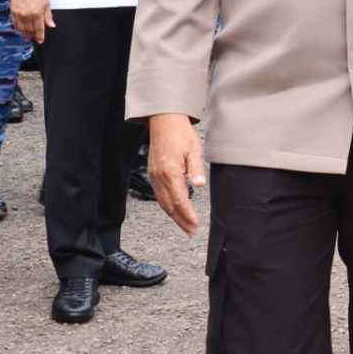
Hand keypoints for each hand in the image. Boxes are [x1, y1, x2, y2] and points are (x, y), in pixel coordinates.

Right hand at [10, 0, 54, 43]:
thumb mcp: (46, 4)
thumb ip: (48, 16)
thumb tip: (51, 26)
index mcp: (37, 13)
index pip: (38, 29)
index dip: (39, 37)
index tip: (40, 41)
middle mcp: (27, 15)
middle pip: (30, 31)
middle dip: (33, 36)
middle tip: (35, 39)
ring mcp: (19, 14)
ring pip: (22, 29)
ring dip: (25, 34)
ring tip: (28, 37)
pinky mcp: (13, 12)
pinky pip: (15, 24)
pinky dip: (18, 29)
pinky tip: (21, 30)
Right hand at [149, 113, 206, 235]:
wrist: (164, 122)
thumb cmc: (180, 133)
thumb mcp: (194, 149)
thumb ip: (196, 169)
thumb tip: (199, 185)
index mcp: (170, 172)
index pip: (179, 200)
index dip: (187, 214)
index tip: (195, 225)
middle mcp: (159, 177)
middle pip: (169, 206)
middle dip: (180, 220)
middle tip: (191, 231)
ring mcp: (154, 176)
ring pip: (163, 202)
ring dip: (174, 215)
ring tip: (185, 224)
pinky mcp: (153, 173)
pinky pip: (159, 195)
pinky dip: (167, 205)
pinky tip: (175, 208)